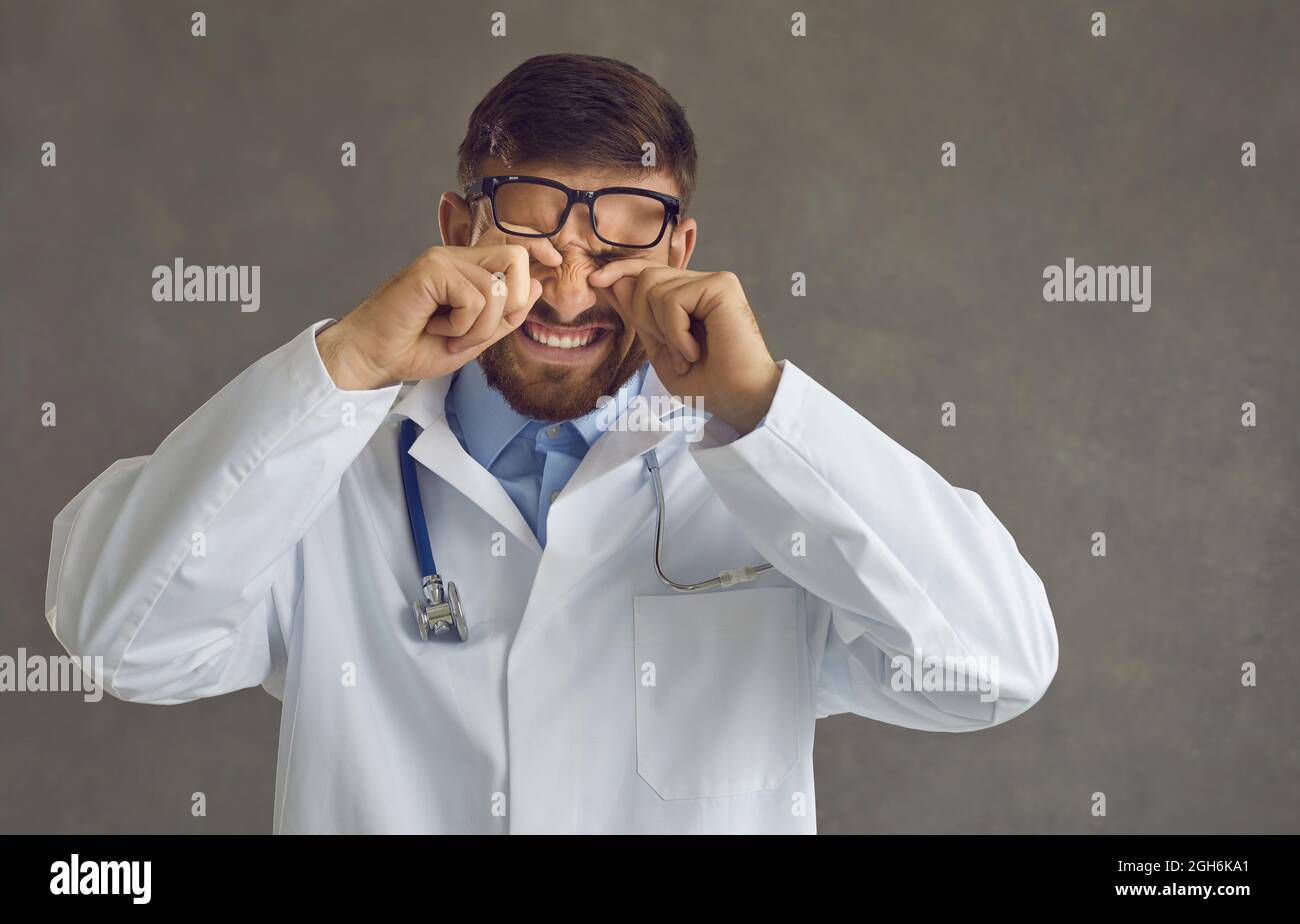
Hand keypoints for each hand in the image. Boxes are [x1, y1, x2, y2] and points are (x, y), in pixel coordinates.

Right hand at [317, 241, 560, 389]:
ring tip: (450, 336)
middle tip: (480, 330)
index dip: (538, 250)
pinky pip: (475, 298)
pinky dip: (462, 325)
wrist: (373, 359)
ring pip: (496, 289)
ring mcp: (442, 260)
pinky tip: (436, 328)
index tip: (555, 262)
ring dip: (480, 327)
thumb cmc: (414, 348)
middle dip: (513, 304)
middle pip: (516, 256)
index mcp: (466, 270)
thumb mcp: (473, 338)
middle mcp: (455, 258)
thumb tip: (537, 286)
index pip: (513, 247)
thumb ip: (504, 316)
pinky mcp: (430, 268)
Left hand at [588, 260, 780, 433]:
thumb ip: (637, 315)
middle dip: (643, 316)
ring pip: (653, 286)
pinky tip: (695, 352)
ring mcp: (714, 280)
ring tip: (686, 354)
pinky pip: (672, 299)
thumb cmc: (704, 381)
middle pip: (644, 276)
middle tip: (672, 352)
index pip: (647, 270)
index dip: (620, 271)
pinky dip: (675, 333)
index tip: (595, 282)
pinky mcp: (722, 286)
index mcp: (689, 294)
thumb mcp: (658, 348)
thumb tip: (609, 280)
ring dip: (661, 329)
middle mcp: (702, 282)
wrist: (737, 400)